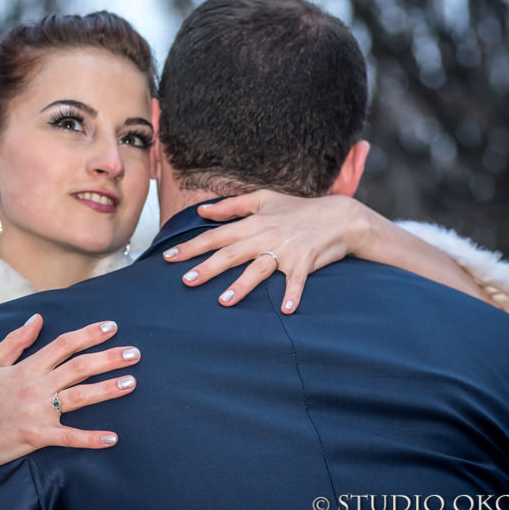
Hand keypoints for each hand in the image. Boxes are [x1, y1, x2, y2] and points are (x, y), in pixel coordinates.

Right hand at [0, 314, 139, 469]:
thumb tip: (36, 319)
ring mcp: (38, 411)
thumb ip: (14, 341)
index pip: (63, 344)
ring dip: (108, 389)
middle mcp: (36, 386)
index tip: (111, 327)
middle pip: (79, 367)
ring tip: (131, 382)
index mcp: (26, 367)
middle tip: (135, 353)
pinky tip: (113, 438)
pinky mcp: (37, 436)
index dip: (89, 334)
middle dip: (109, 358)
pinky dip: (91, 439)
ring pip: (80, 397)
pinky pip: (69, 437)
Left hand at [162, 191, 372, 313]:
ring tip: (224, 301)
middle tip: (186, 281)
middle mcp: (266, 235)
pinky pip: (298, 280)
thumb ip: (232, 205)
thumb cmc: (298, 209)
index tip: (169, 256)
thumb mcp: (264, 199)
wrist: (338, 216)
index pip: (217, 235)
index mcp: (253, 222)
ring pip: (260, 268)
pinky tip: (286, 310)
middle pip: (232, 253)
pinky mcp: (306, 261)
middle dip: (208, 267)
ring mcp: (286, 249)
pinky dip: (293, 294)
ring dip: (243, 285)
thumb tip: (203, 211)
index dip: (192, 245)